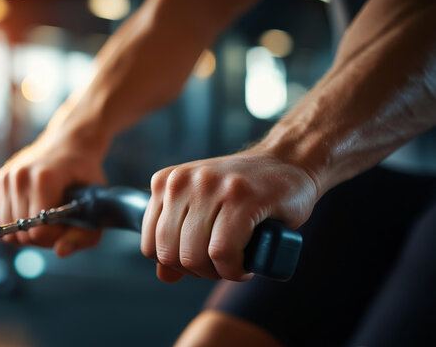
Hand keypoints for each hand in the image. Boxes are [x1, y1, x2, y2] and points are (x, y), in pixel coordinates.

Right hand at [0, 127, 106, 256]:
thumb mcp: (95, 204)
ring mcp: (4, 178)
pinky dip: (10, 225)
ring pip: (5, 230)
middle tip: (58, 223)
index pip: (39, 232)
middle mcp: (19, 177)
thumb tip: (60, 252)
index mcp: (44, 179)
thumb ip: (83, 234)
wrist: (68, 143)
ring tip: (43, 218)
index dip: (56, 237)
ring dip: (25, 232)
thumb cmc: (84, 175)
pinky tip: (28, 215)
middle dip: (41, 237)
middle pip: (21, 234)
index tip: (68, 225)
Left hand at [140, 149, 318, 282]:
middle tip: (222, 265)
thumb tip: (164, 276)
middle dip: (197, 271)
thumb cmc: (245, 192)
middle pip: (170, 254)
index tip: (201, 260)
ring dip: (218, 272)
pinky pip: (222, 253)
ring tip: (236, 263)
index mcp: (165, 183)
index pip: (150, 245)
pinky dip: (234, 270)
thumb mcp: (203, 209)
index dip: (175, 265)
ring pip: (194, 256)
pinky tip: (246, 265)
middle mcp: (182, 181)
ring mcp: (211, 186)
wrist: (288, 162)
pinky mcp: (242, 197)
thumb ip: (179, 238)